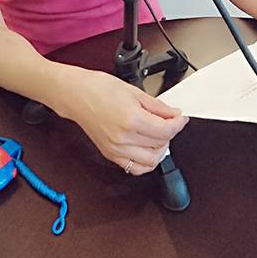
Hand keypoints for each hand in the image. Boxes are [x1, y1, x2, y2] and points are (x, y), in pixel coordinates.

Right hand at [69, 69, 188, 174]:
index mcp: (132, 120)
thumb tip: (174, 114)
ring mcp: (116, 150)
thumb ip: (158, 106)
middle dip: (170, 133)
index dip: (178, 123)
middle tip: (169, 121)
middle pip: (161, 145)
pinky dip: (146, 161)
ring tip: (158, 134)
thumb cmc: (98, 88)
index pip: (166, 130)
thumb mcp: (134, 91)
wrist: (76, 95)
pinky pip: (136, 169)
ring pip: (151, 161)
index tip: (180, 117)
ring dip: (160, 149)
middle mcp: (124, 139)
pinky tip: (147, 148)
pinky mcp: (110, 155)